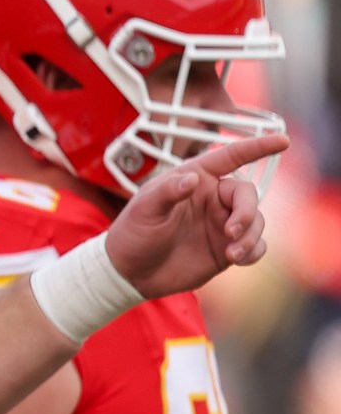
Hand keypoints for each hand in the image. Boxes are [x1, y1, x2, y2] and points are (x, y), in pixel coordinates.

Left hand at [103, 133, 284, 296]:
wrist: (131, 272)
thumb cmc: (133, 233)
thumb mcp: (144, 210)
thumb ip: (167, 192)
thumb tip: (192, 180)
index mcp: (195, 178)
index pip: (231, 156)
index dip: (258, 146)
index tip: (282, 140)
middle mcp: (213, 197)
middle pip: (247, 194)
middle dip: (246, 212)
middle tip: (231, 232)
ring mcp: (222, 222)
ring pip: (256, 220)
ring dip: (251, 236)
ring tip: (232, 254)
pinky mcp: (228, 247)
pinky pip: (256, 244)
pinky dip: (254, 250)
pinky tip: (238, 259)